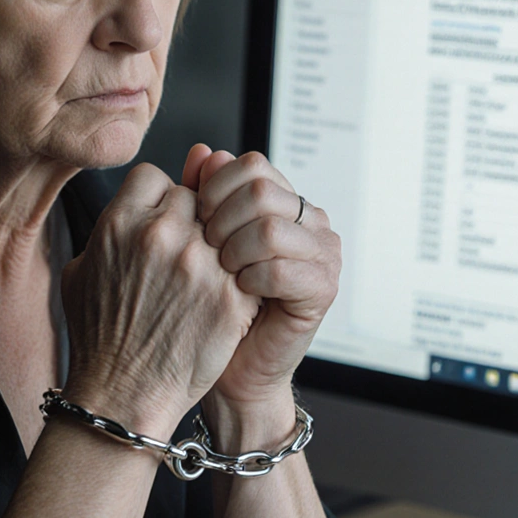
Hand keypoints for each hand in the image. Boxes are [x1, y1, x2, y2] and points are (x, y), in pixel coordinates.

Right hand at [60, 163, 260, 435]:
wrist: (123, 397)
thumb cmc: (98, 340)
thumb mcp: (80, 272)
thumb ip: (107, 227)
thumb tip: (130, 201)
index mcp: (120, 223)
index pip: (155, 177)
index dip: (158, 199)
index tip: (158, 223)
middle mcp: (161, 236)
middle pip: (194, 197)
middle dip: (191, 221)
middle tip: (182, 254)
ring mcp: (200, 265)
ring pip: (225, 228)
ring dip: (216, 248)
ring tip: (199, 278)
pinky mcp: (230, 297)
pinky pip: (244, 264)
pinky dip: (235, 277)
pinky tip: (218, 298)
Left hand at [181, 145, 341, 408]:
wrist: (228, 365)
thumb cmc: (210, 304)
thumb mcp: (199, 241)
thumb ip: (202, 196)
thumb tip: (202, 152)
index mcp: (283, 201)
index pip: (250, 165)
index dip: (213, 189)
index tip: (193, 219)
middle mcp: (310, 220)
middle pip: (261, 190)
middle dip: (220, 220)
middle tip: (205, 251)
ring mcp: (323, 252)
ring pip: (269, 227)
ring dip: (234, 253)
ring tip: (222, 275)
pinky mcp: (324, 287)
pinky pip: (280, 268)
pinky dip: (250, 280)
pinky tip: (240, 294)